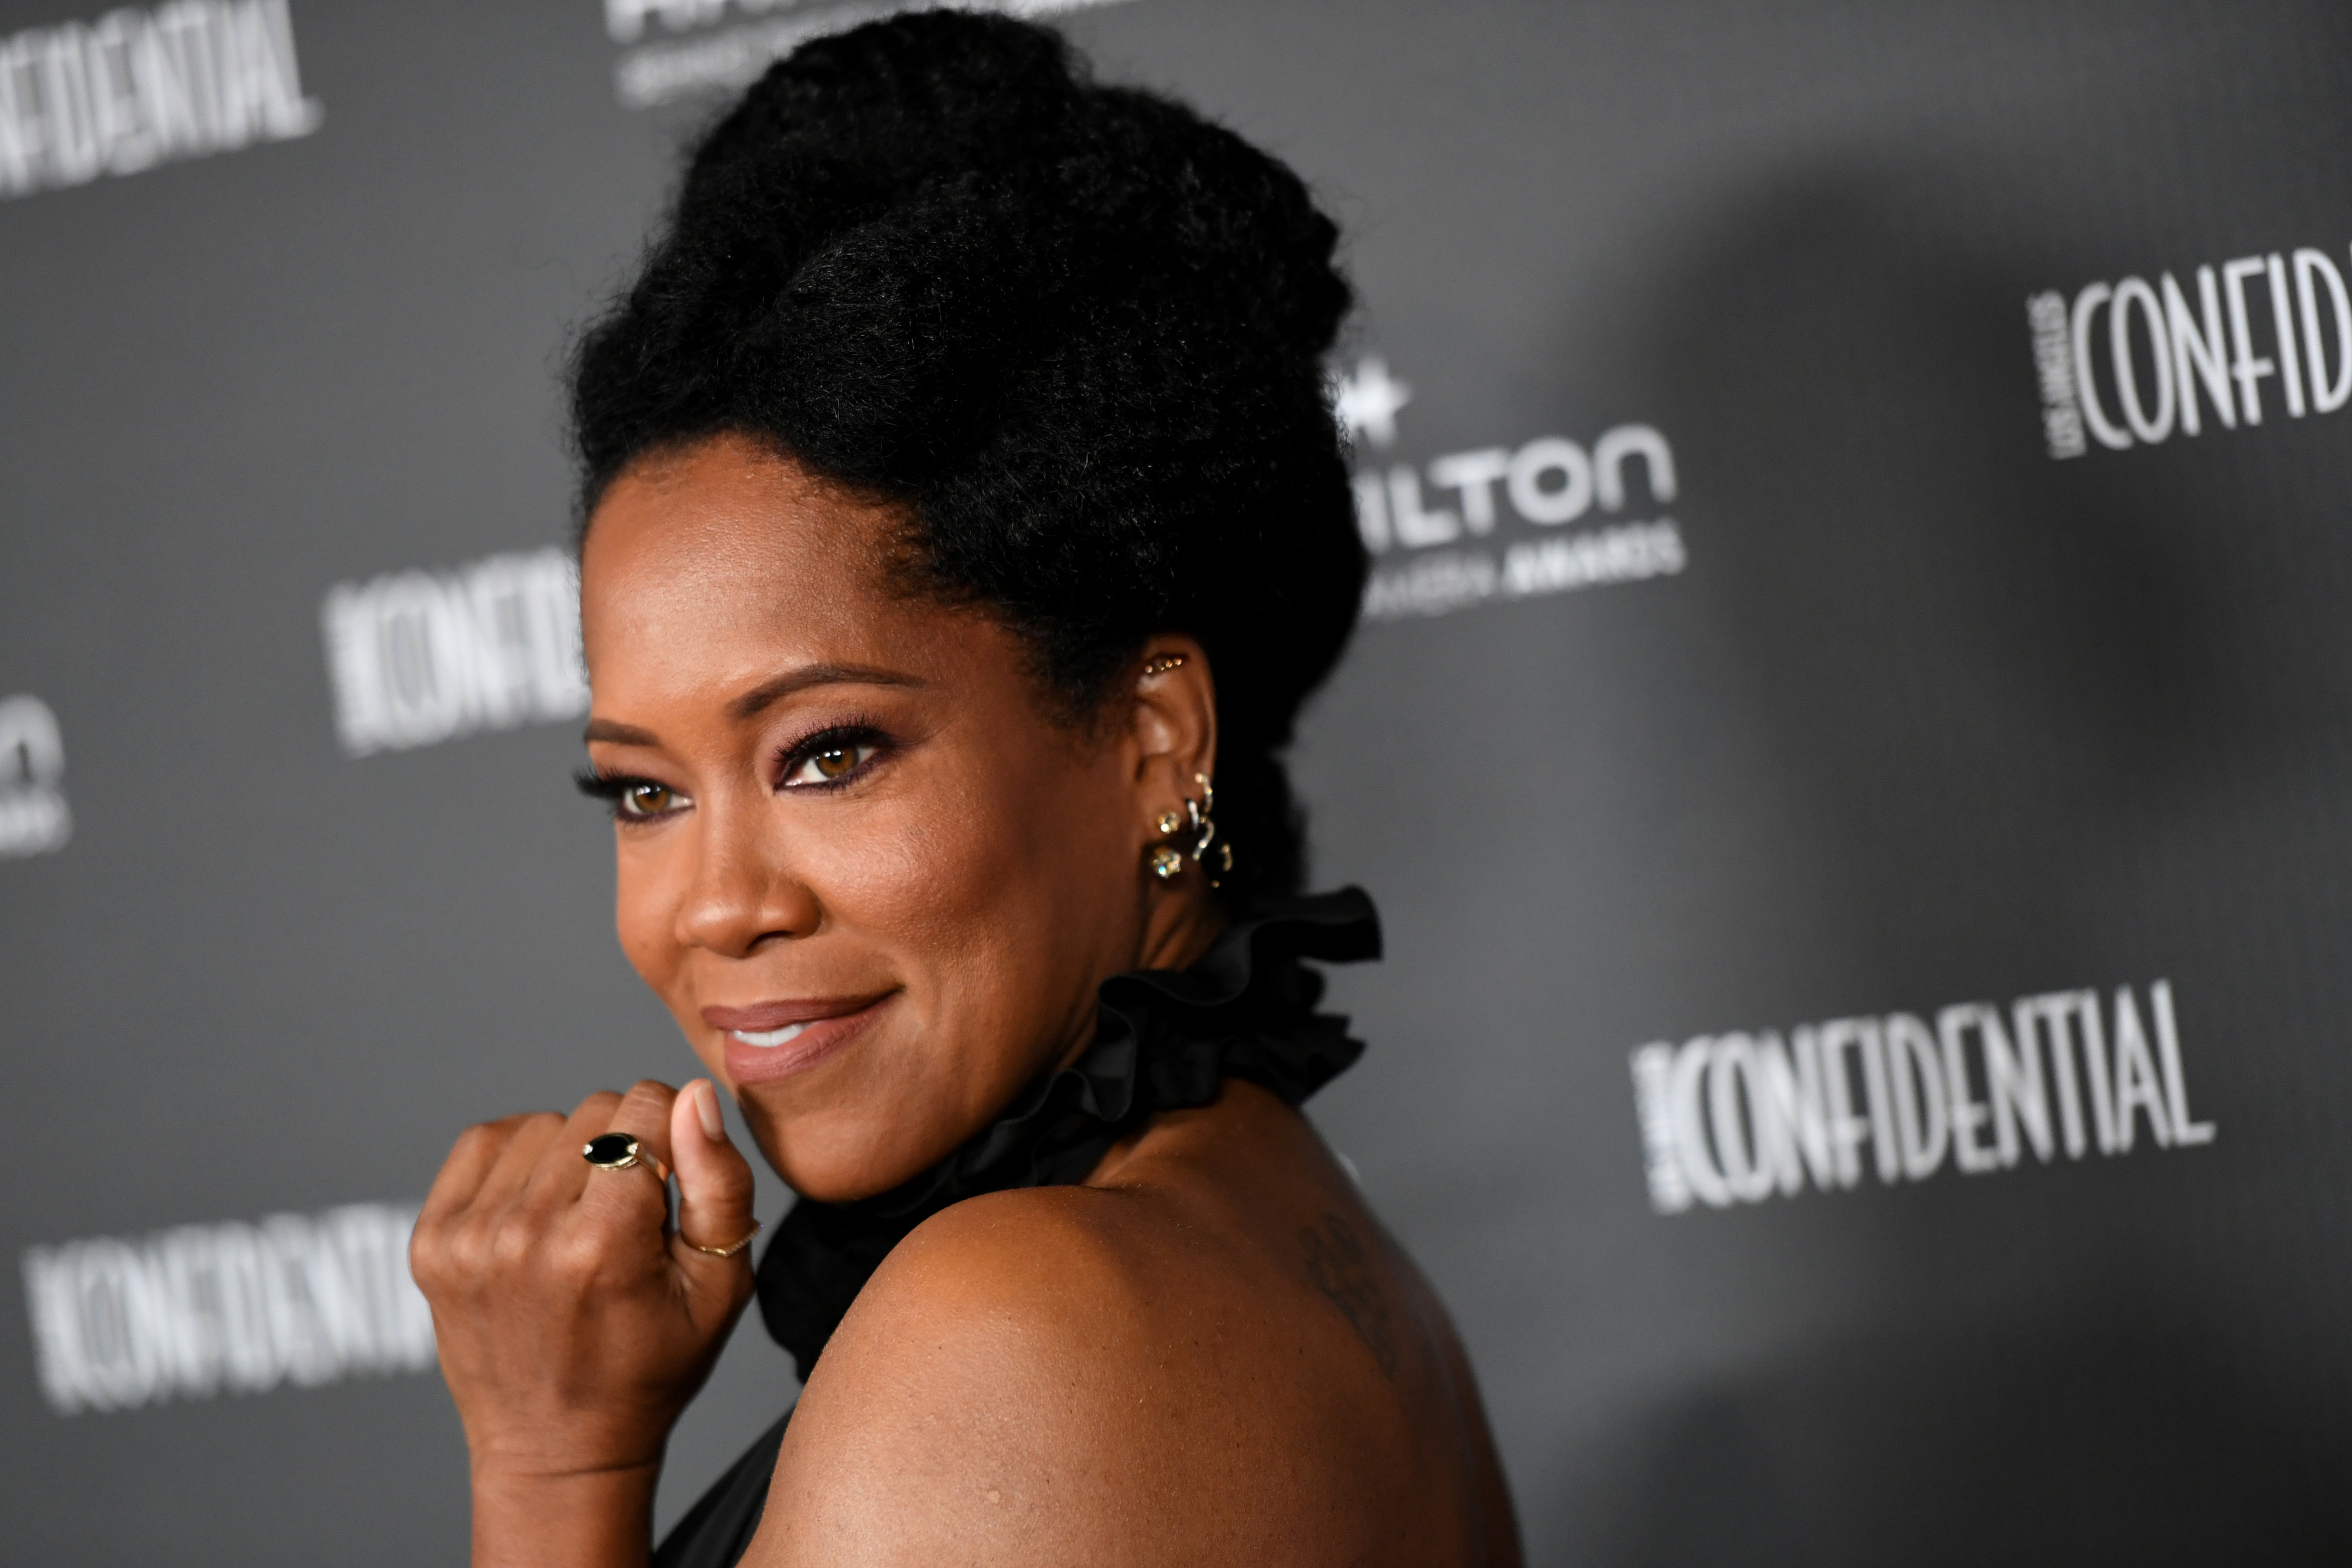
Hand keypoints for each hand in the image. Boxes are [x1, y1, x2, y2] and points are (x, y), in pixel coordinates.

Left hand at [412, 1079, 758, 1490]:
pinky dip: (518, 1158)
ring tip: (583, 1218)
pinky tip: (539, 1204)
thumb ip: (720, 1183)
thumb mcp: (720, 1287)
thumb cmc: (651, 1370)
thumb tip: (694, 1096)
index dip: (674, 1134)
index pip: (647, 1105)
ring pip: (544, 1124)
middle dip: (626, 1146)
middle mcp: (527, 1235)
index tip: (672, 1184)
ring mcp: (469, 1239)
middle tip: (629, 1218)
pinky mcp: (432, 1242)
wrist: (556, 1448)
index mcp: (604, 1245)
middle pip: (597, 1110)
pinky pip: (484, 1141)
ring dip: (572, 1155)